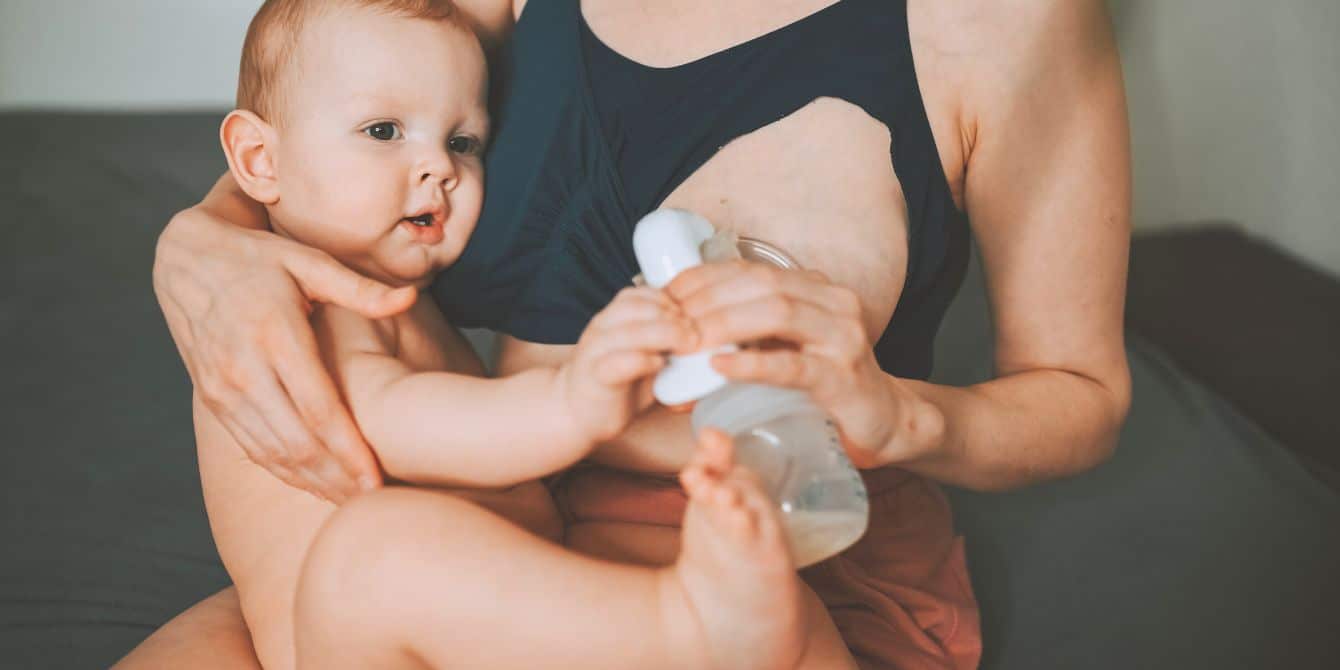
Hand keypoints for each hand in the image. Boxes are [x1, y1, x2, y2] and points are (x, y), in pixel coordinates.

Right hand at [154, 203, 416, 500]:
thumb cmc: (258, 259)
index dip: (349, 450)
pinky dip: (285, 472)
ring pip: (272, 453)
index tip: (378, 479)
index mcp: (274, 336)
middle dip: (337, 478)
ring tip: (353, 501)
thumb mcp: (308, 261)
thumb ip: (359, 288)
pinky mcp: (213, 400)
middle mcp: (243, 369)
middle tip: (377, 501)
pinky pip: (252, 447)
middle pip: (296, 443)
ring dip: (313, 483)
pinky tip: (316, 484)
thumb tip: (409, 296)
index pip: (318, 409)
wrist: (184, 259)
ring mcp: (223, 389)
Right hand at [558, 287, 697, 443]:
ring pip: (631, 330)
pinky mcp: (595, 376)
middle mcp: (602, 327)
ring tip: (686, 347)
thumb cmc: (617, 382)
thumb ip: (668, 343)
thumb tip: (711, 339)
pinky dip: (644, 361)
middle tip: (697, 335)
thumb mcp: (645, 354)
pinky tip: (660, 367)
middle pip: (640, 307)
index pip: (643, 294)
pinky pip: (619, 361)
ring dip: (665, 334)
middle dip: (676, 317)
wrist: (575, 412)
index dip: (673, 302)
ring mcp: (596, 350)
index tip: (694, 318)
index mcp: (614, 317)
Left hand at [666, 261, 941, 467]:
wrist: (881, 421)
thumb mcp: (782, 351)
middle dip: (708, 299)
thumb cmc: (824, 384)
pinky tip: (720, 366)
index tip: (666, 294)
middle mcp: (833, 302)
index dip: (704, 278)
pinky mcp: (843, 377)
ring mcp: (843, 337)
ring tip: (688, 341)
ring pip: (777, 313)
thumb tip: (674, 351)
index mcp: (815, 289)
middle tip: (671, 321)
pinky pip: (793, 365)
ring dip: (725, 324)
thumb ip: (742, 341)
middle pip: (761, 285)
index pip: (751, 270)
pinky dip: (752, 364)